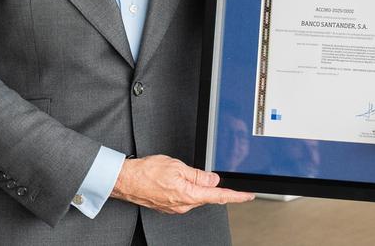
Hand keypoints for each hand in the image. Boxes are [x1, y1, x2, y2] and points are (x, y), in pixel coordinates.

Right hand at [110, 155, 254, 213]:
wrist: (126, 180)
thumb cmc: (147, 172)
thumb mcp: (178, 166)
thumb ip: (199, 175)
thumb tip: (213, 180)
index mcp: (189, 195)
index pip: (219, 196)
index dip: (236, 196)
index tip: (248, 196)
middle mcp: (183, 205)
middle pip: (208, 196)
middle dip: (214, 187)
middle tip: (213, 175)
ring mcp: (175, 207)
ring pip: (196, 196)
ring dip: (198, 187)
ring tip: (186, 173)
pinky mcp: (168, 206)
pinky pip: (185, 198)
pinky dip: (189, 189)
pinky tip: (181, 180)